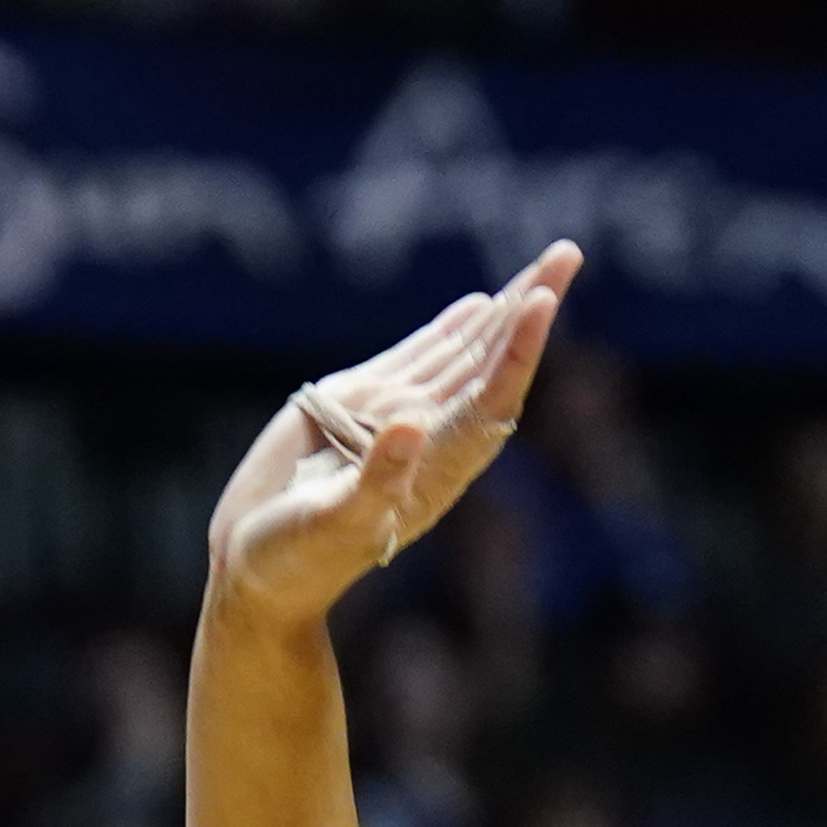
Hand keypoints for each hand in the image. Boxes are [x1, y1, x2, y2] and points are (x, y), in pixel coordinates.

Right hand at [205, 243, 580, 621]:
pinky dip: (449, 329)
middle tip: (568, 253)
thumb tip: (410, 425)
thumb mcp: (334, 526)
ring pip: (460, 352)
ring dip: (501, 310)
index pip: (490, 398)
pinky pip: (417, 358)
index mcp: (435, 468)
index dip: (518, 349)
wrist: (259, 574)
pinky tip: (480, 304)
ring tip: (544, 265)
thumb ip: (376, 482)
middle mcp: (428, 437)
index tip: (543, 300)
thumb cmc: (297, 563)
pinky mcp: (358, 405)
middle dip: (529, 307)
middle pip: (490, 361)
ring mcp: (396, 417)